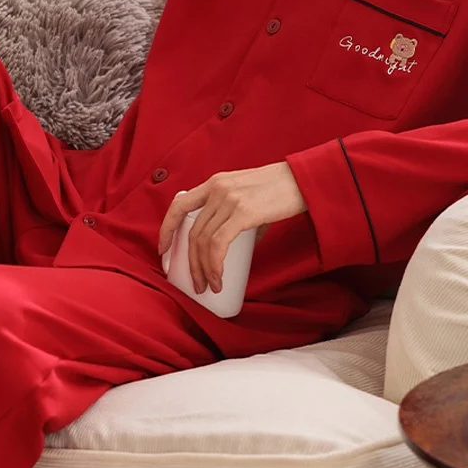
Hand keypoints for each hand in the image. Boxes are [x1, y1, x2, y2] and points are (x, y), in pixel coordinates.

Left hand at [157, 162, 307, 295]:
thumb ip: (236, 216)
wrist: (304, 181)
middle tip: (196, 284)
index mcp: (214, 183)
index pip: (179, 205)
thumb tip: (233, 246)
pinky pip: (218, 245)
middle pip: (191, 232)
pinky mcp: (243, 212)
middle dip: (190, 263)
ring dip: (203, 270)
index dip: (166, 229)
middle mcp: (216, 189)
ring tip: (209, 286)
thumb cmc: (281, 192)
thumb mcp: (249, 198)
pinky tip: (218, 279)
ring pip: (202, 241)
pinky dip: (214, 266)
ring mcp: (228, 200)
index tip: (164, 251)